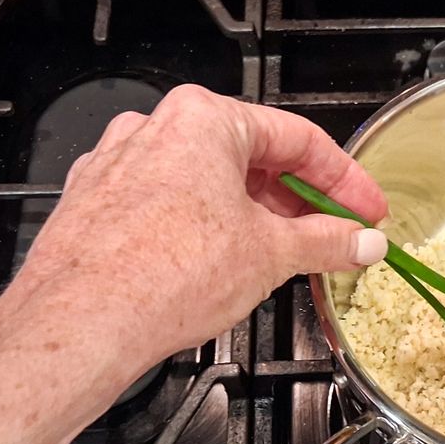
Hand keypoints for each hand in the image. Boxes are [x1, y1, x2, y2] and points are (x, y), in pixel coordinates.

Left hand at [8, 84, 387, 375]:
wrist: (78, 324)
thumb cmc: (161, 275)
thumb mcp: (270, 255)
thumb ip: (326, 241)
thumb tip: (360, 240)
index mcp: (203, 119)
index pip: (297, 139)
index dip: (344, 180)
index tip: (365, 210)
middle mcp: (155, 130)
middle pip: (249, 158)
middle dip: (295, 201)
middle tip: (331, 235)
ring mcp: (117, 165)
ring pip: (204, 182)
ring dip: (248, 216)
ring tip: (278, 257)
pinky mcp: (94, 205)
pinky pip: (164, 207)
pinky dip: (200, 230)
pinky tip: (217, 267)